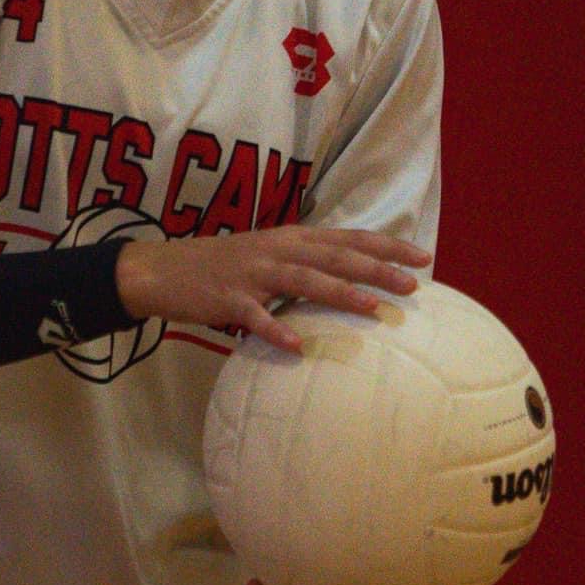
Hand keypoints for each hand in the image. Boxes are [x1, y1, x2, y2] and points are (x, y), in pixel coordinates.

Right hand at [114, 225, 431, 351]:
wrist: (162, 270)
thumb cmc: (222, 267)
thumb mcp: (268, 254)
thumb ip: (305, 263)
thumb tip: (351, 280)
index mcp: (290, 238)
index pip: (347, 237)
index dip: (385, 246)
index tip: (422, 258)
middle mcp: (276, 249)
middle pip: (334, 256)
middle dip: (375, 269)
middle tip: (412, 286)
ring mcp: (252, 273)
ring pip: (304, 280)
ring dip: (340, 294)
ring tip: (373, 309)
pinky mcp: (227, 299)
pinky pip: (255, 317)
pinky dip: (275, 330)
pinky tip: (296, 347)